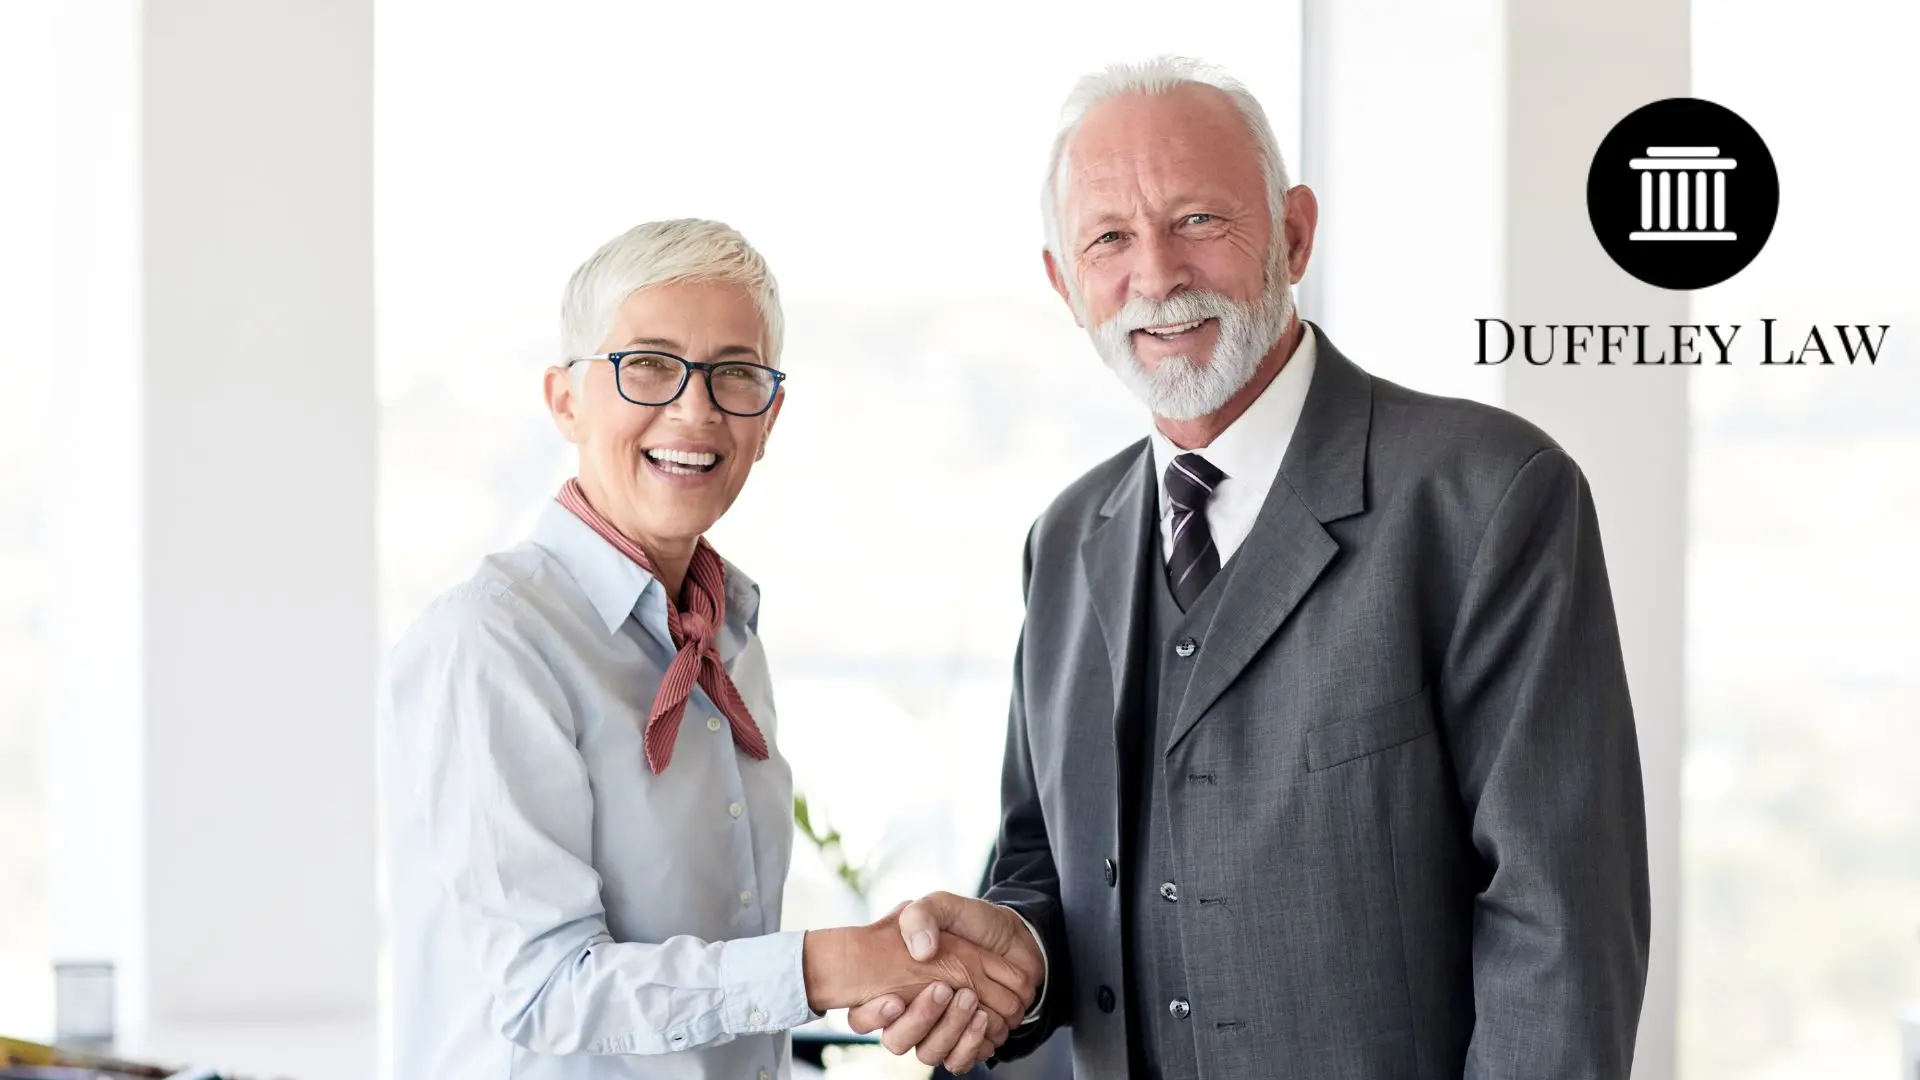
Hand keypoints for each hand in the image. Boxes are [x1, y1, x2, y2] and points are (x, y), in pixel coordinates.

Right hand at [847, 892, 1045, 1072]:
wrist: (1014, 940)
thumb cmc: (971, 924)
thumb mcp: (944, 907)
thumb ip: (921, 916)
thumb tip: (920, 951)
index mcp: (892, 984)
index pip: (861, 1015)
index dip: (871, 1016)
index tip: (894, 1001)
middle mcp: (910, 1014)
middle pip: (897, 1041)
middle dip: (919, 1020)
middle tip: (943, 990)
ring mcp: (936, 1032)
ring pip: (929, 1053)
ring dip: (950, 1029)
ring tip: (970, 1000)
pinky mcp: (963, 1043)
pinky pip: (959, 1061)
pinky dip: (971, 1045)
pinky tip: (982, 1020)